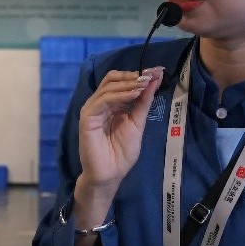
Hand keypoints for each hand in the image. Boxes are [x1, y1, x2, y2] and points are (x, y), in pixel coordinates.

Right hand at [71, 67, 164, 222]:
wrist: (110, 174)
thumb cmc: (122, 153)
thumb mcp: (137, 123)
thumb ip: (143, 103)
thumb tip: (154, 81)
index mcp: (112, 104)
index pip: (122, 82)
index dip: (138, 75)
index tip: (157, 71)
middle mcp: (100, 104)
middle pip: (113, 79)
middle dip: (133, 75)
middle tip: (151, 75)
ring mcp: (92, 109)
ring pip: (108, 87)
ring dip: (128, 84)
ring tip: (145, 83)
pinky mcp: (87, 117)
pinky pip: (103, 100)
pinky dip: (119, 95)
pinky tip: (134, 94)